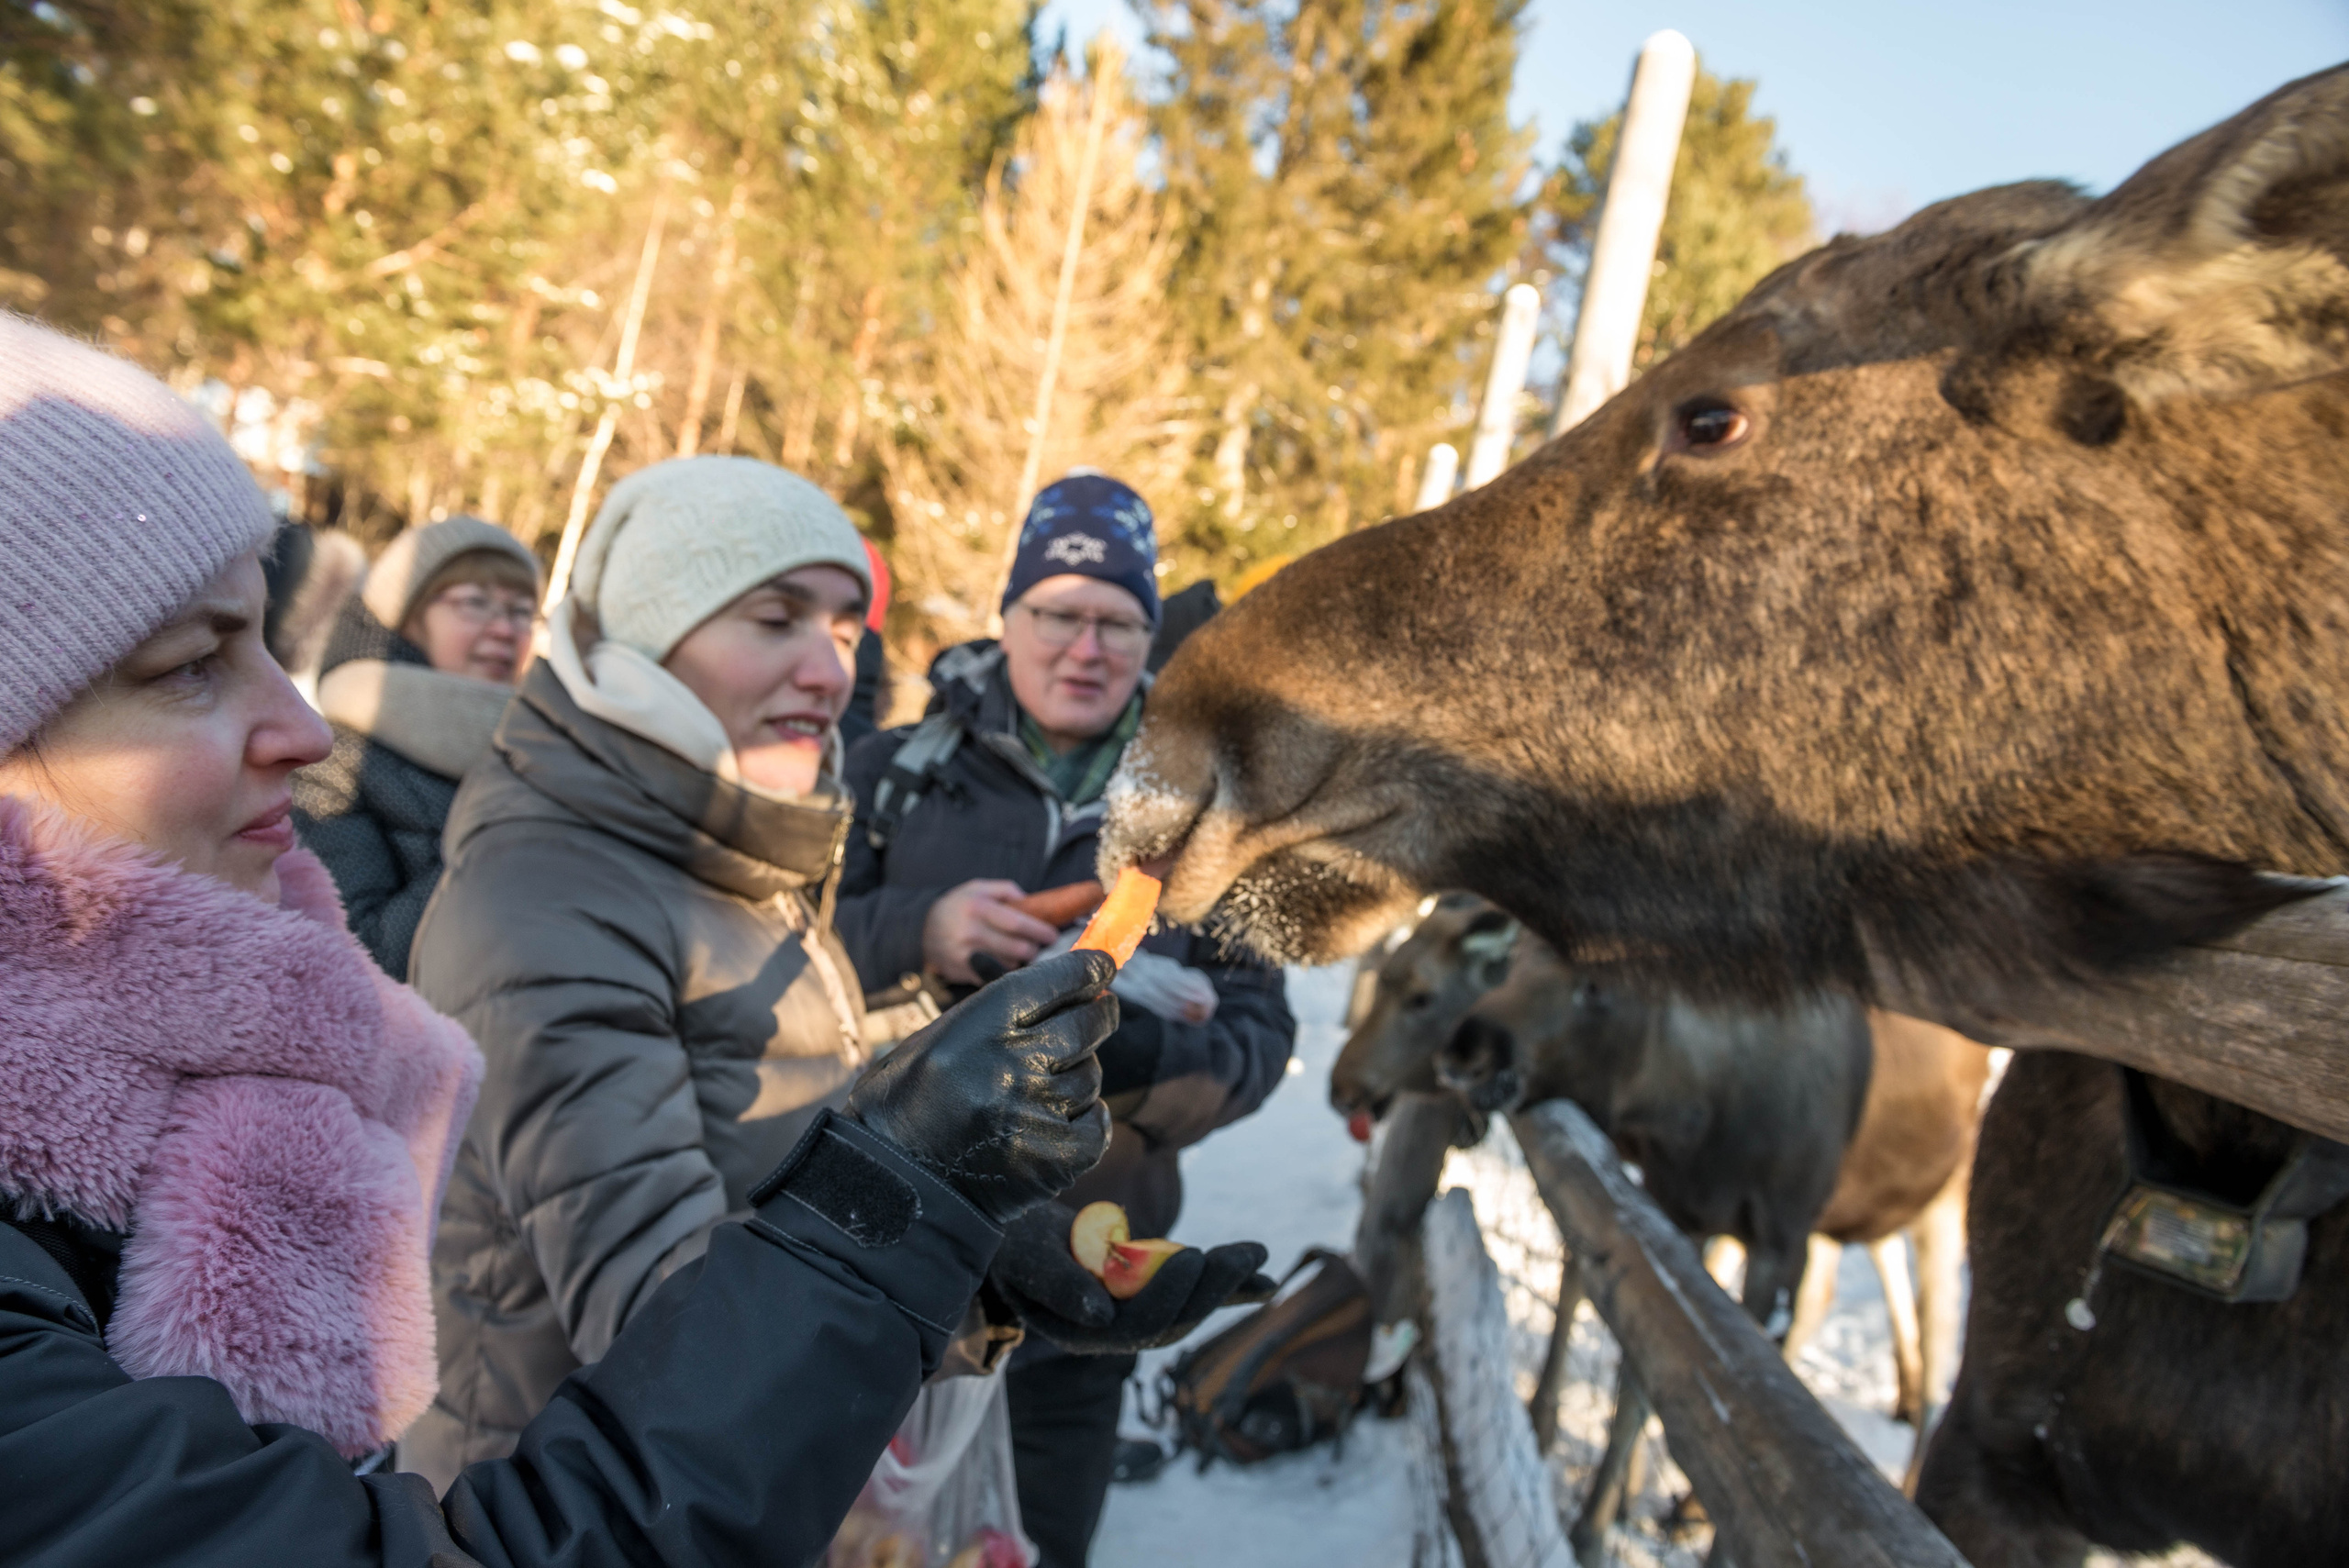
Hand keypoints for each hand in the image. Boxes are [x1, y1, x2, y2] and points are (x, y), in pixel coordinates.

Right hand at [846, 949, 1117, 1223]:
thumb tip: (1069, 988)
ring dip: (1076, 1077)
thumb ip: (1000, 1014)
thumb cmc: (912, 1101)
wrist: (893, 1180)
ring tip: (1040, 1091)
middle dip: (1099, 1015)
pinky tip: (1060, 1123)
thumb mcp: (942, 1037)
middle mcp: (1010, 1064)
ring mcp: (1035, 1112)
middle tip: (1100, 1013)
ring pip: (1090, 1076)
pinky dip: (1087, 1122)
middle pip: (1087, 1024)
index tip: (1102, 966)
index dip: (1087, 970)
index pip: (1055, 982)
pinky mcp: (1054, 1158)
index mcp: (979, 1026)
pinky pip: (1097, 1124)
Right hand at [924, 878, 1062, 984]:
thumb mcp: (978, 888)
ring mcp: (965, 955)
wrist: (923, 928)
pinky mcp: (962, 972)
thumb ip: (1006, 890)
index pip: (1016, 923)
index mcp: (977, 907)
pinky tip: (1005, 965)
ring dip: (1020, 963)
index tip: (1053, 936)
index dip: (1039, 931)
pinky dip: (1004, 973)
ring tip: (1021, 955)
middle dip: (1033, 950)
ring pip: (1007, 966)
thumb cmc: (959, 906)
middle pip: (1016, 949)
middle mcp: (970, 932)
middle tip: (1039, 947)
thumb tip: (1031, 901)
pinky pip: (993, 977)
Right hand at [987, 1201, 1275, 1353]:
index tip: (1189, 1256)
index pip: (1134, 1325)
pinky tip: (1266, 1284)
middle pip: (1170, 1321)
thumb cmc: (1012, 1240)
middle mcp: (1111, 1332)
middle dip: (1212, 1289)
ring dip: (1226, 1285)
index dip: (1167, 1295)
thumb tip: (1100, 1315)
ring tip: (1260, 1257)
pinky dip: (1231, 1291)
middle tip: (1247, 1253)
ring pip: (1186, 1309)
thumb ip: (1060, 1284)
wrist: (1011, 1235)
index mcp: (1080, 1331)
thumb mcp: (1026, 1255)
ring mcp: (1131, 1314)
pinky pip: (1193, 1296)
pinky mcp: (1148, 1295)